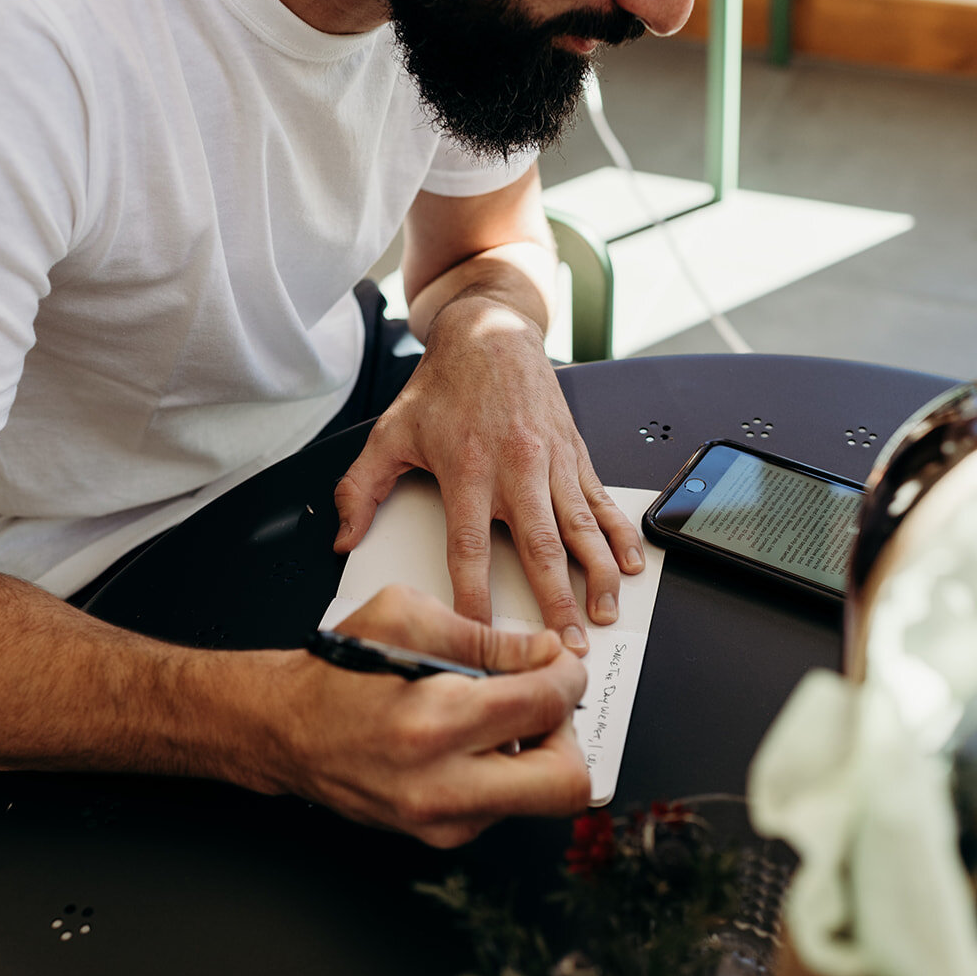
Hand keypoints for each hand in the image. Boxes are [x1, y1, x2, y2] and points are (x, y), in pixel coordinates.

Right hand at [255, 586, 590, 847]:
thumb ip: (489, 637)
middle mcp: (442, 786)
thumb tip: (547, 653)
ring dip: (538, 751)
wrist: (285, 730)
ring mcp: (443, 822)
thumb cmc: (337, 673)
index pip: (548, 706)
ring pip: (542, 798)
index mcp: (434, 723)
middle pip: (568, 783)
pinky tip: (470, 741)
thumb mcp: (407, 618)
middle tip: (545, 704)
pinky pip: (507, 803)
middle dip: (571, 735)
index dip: (568, 675)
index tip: (558, 663)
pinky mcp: (442, 836)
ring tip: (496, 717)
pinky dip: (506, 768)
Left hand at [333, 296, 645, 654]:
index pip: (469, 548)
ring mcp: (551, 462)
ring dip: (597, 575)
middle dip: (555, 602)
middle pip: (538, 548)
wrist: (490, 331)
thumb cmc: (444, 385)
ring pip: (580, 529)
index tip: (483, 635)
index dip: (476, 597)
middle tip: (567, 644)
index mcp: (467, 470)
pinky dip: (620, 534)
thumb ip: (360, 488)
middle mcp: (515, 468)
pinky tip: (633, 564)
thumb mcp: (389, 432)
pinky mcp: (575, 454)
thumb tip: (343, 537)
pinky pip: (601, 501)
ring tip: (605, 614)